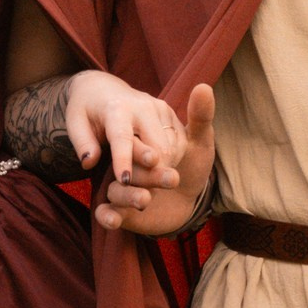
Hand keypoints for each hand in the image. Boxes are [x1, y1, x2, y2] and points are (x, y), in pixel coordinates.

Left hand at [62, 71, 185, 191]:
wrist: (104, 88)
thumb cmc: (86, 110)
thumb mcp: (75, 122)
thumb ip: (82, 143)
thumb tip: (89, 162)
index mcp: (117, 108)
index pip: (123, 137)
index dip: (124, 160)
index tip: (124, 181)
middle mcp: (143, 106)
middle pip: (157, 148)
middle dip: (150, 173)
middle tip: (136, 190)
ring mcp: (161, 108)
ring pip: (171, 150)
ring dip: (160, 169)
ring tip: (142, 175)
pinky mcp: (171, 113)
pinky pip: (178, 144)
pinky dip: (169, 160)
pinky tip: (153, 164)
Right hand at [96, 84, 215, 236]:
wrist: (187, 200)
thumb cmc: (191, 164)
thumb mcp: (199, 142)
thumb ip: (200, 118)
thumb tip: (203, 87)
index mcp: (139, 138)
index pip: (136, 141)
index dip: (148, 151)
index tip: (159, 158)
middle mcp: (126, 161)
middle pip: (126, 166)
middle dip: (142, 174)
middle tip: (168, 180)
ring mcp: (119, 185)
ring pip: (114, 189)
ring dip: (128, 196)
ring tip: (147, 201)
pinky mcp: (117, 208)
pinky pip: (104, 213)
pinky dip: (107, 216)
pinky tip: (115, 220)